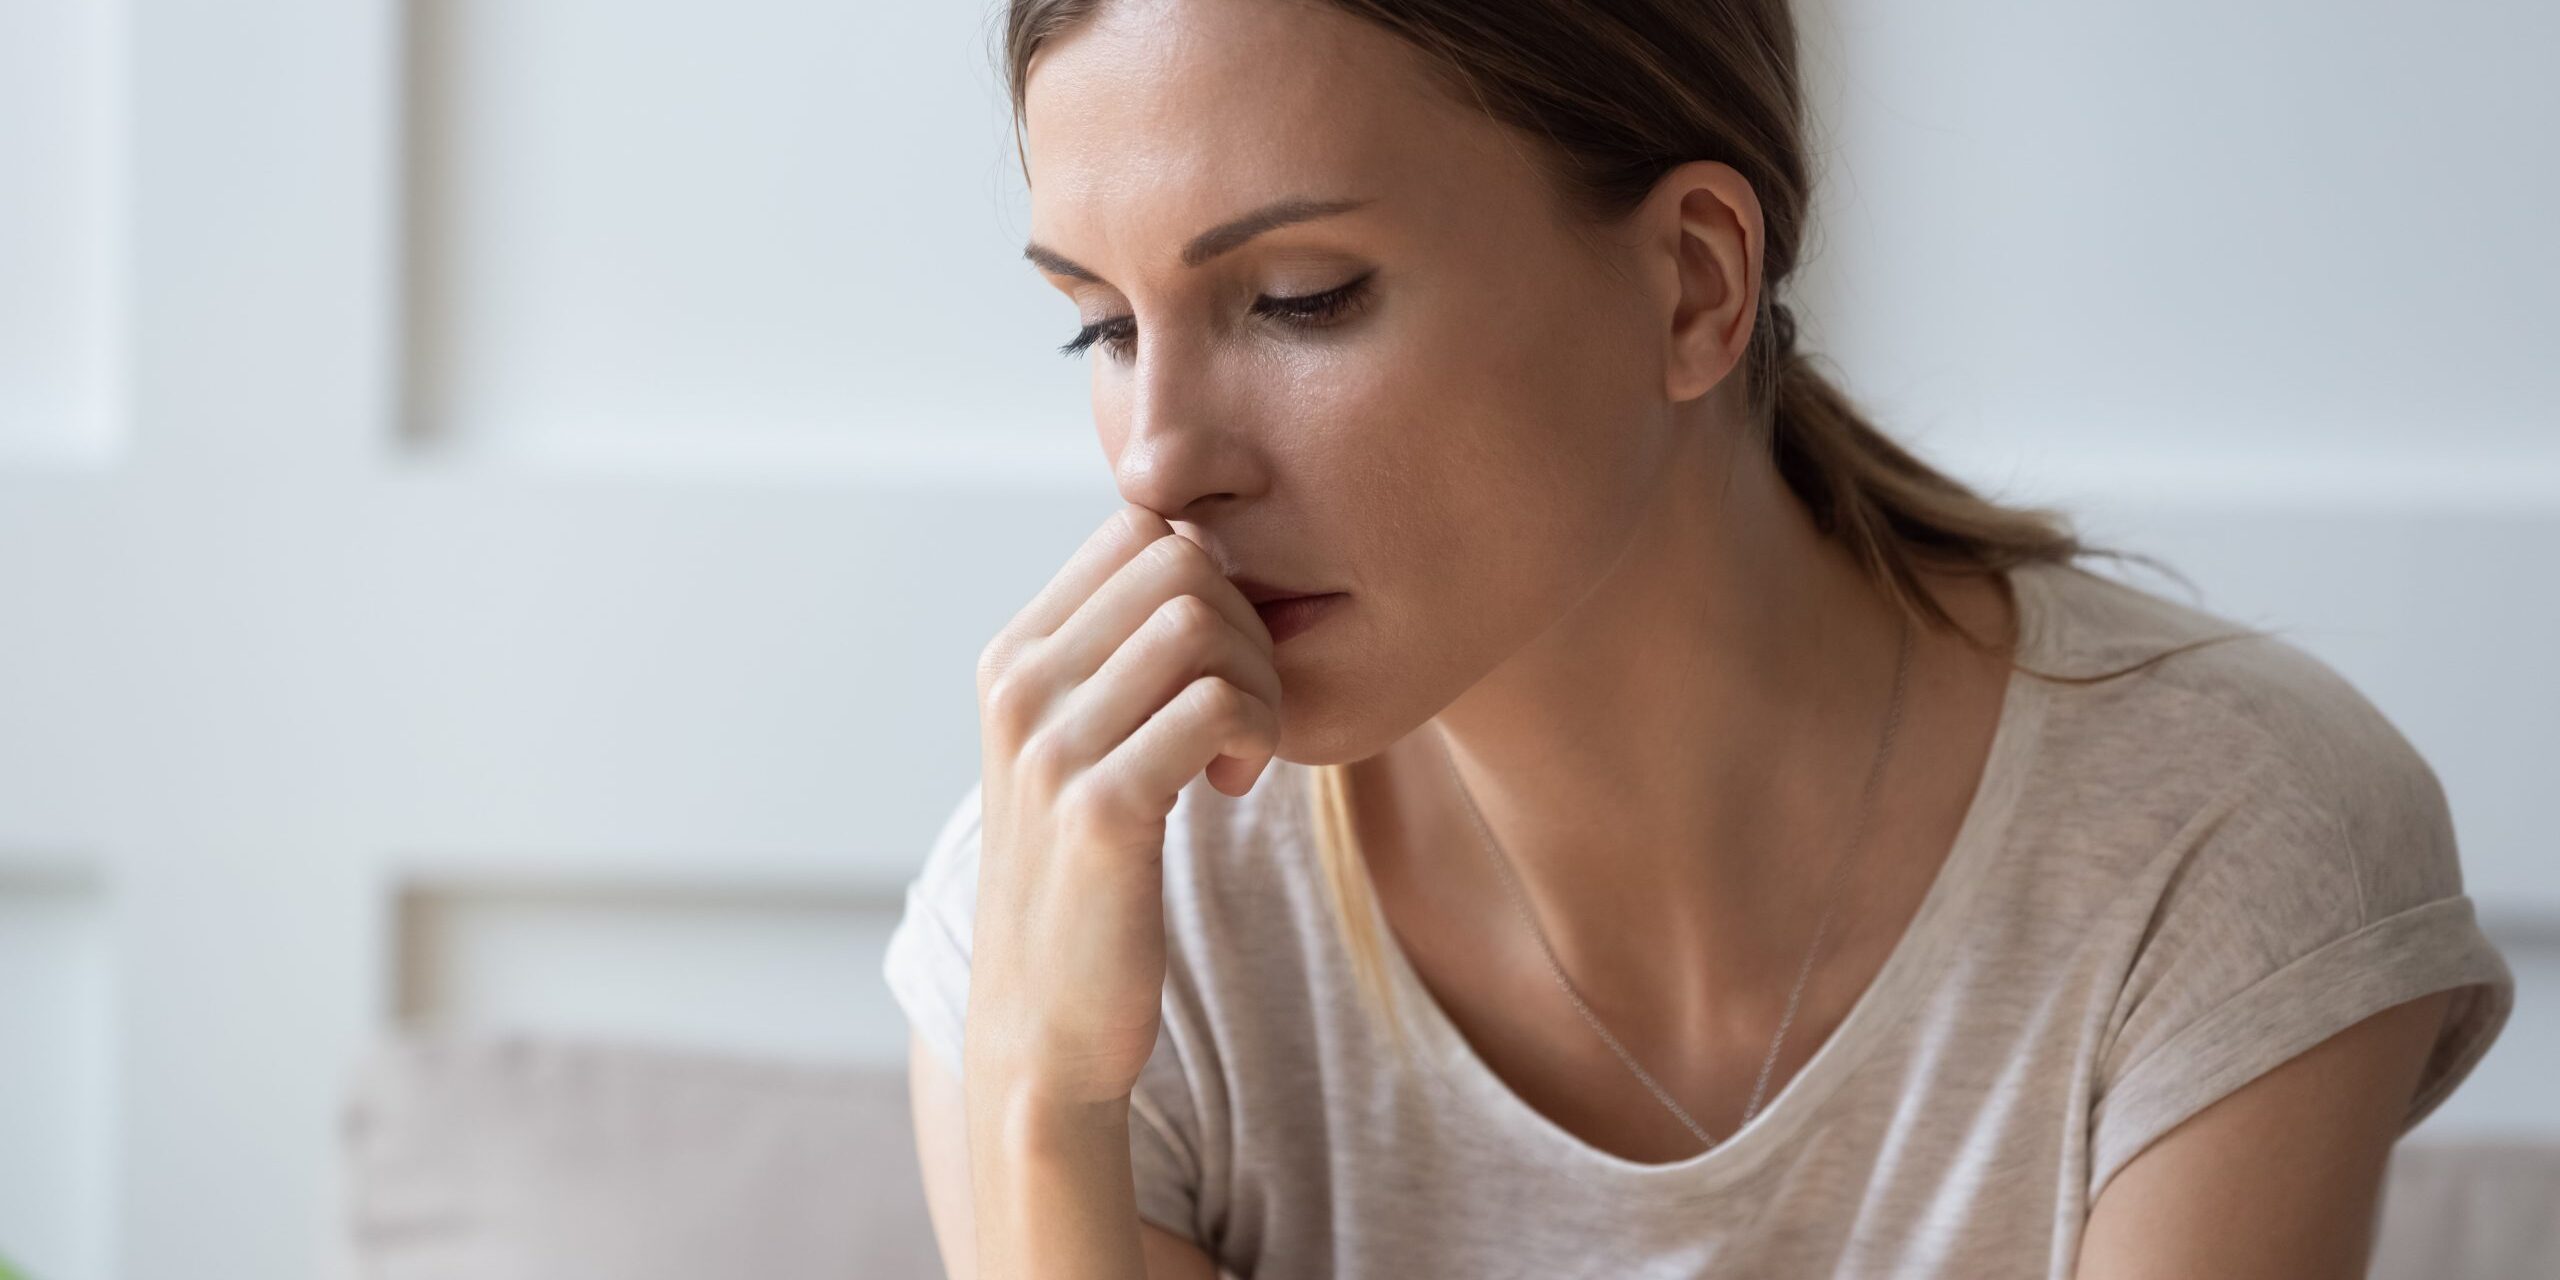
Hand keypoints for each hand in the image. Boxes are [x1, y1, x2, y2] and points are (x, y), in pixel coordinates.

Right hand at [965, 503, 1282, 1107]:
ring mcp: (1050, 745)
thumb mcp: (1079, 748)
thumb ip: (1118, 658)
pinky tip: (1235, 785)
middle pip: (1177, 557)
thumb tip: (1200, 556)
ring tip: (1242, 750)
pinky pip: (1216, 704)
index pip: (1137, 528)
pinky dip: (1256, 733)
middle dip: (1246, 621)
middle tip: (1247, 710)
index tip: (1218, 665)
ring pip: (1201, 618)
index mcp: (1014, 656)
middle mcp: (1018, 685)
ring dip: (1258, 680)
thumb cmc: (1087, 879)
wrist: (1044, 1024)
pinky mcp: (1102, 810)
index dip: (1212, 577)